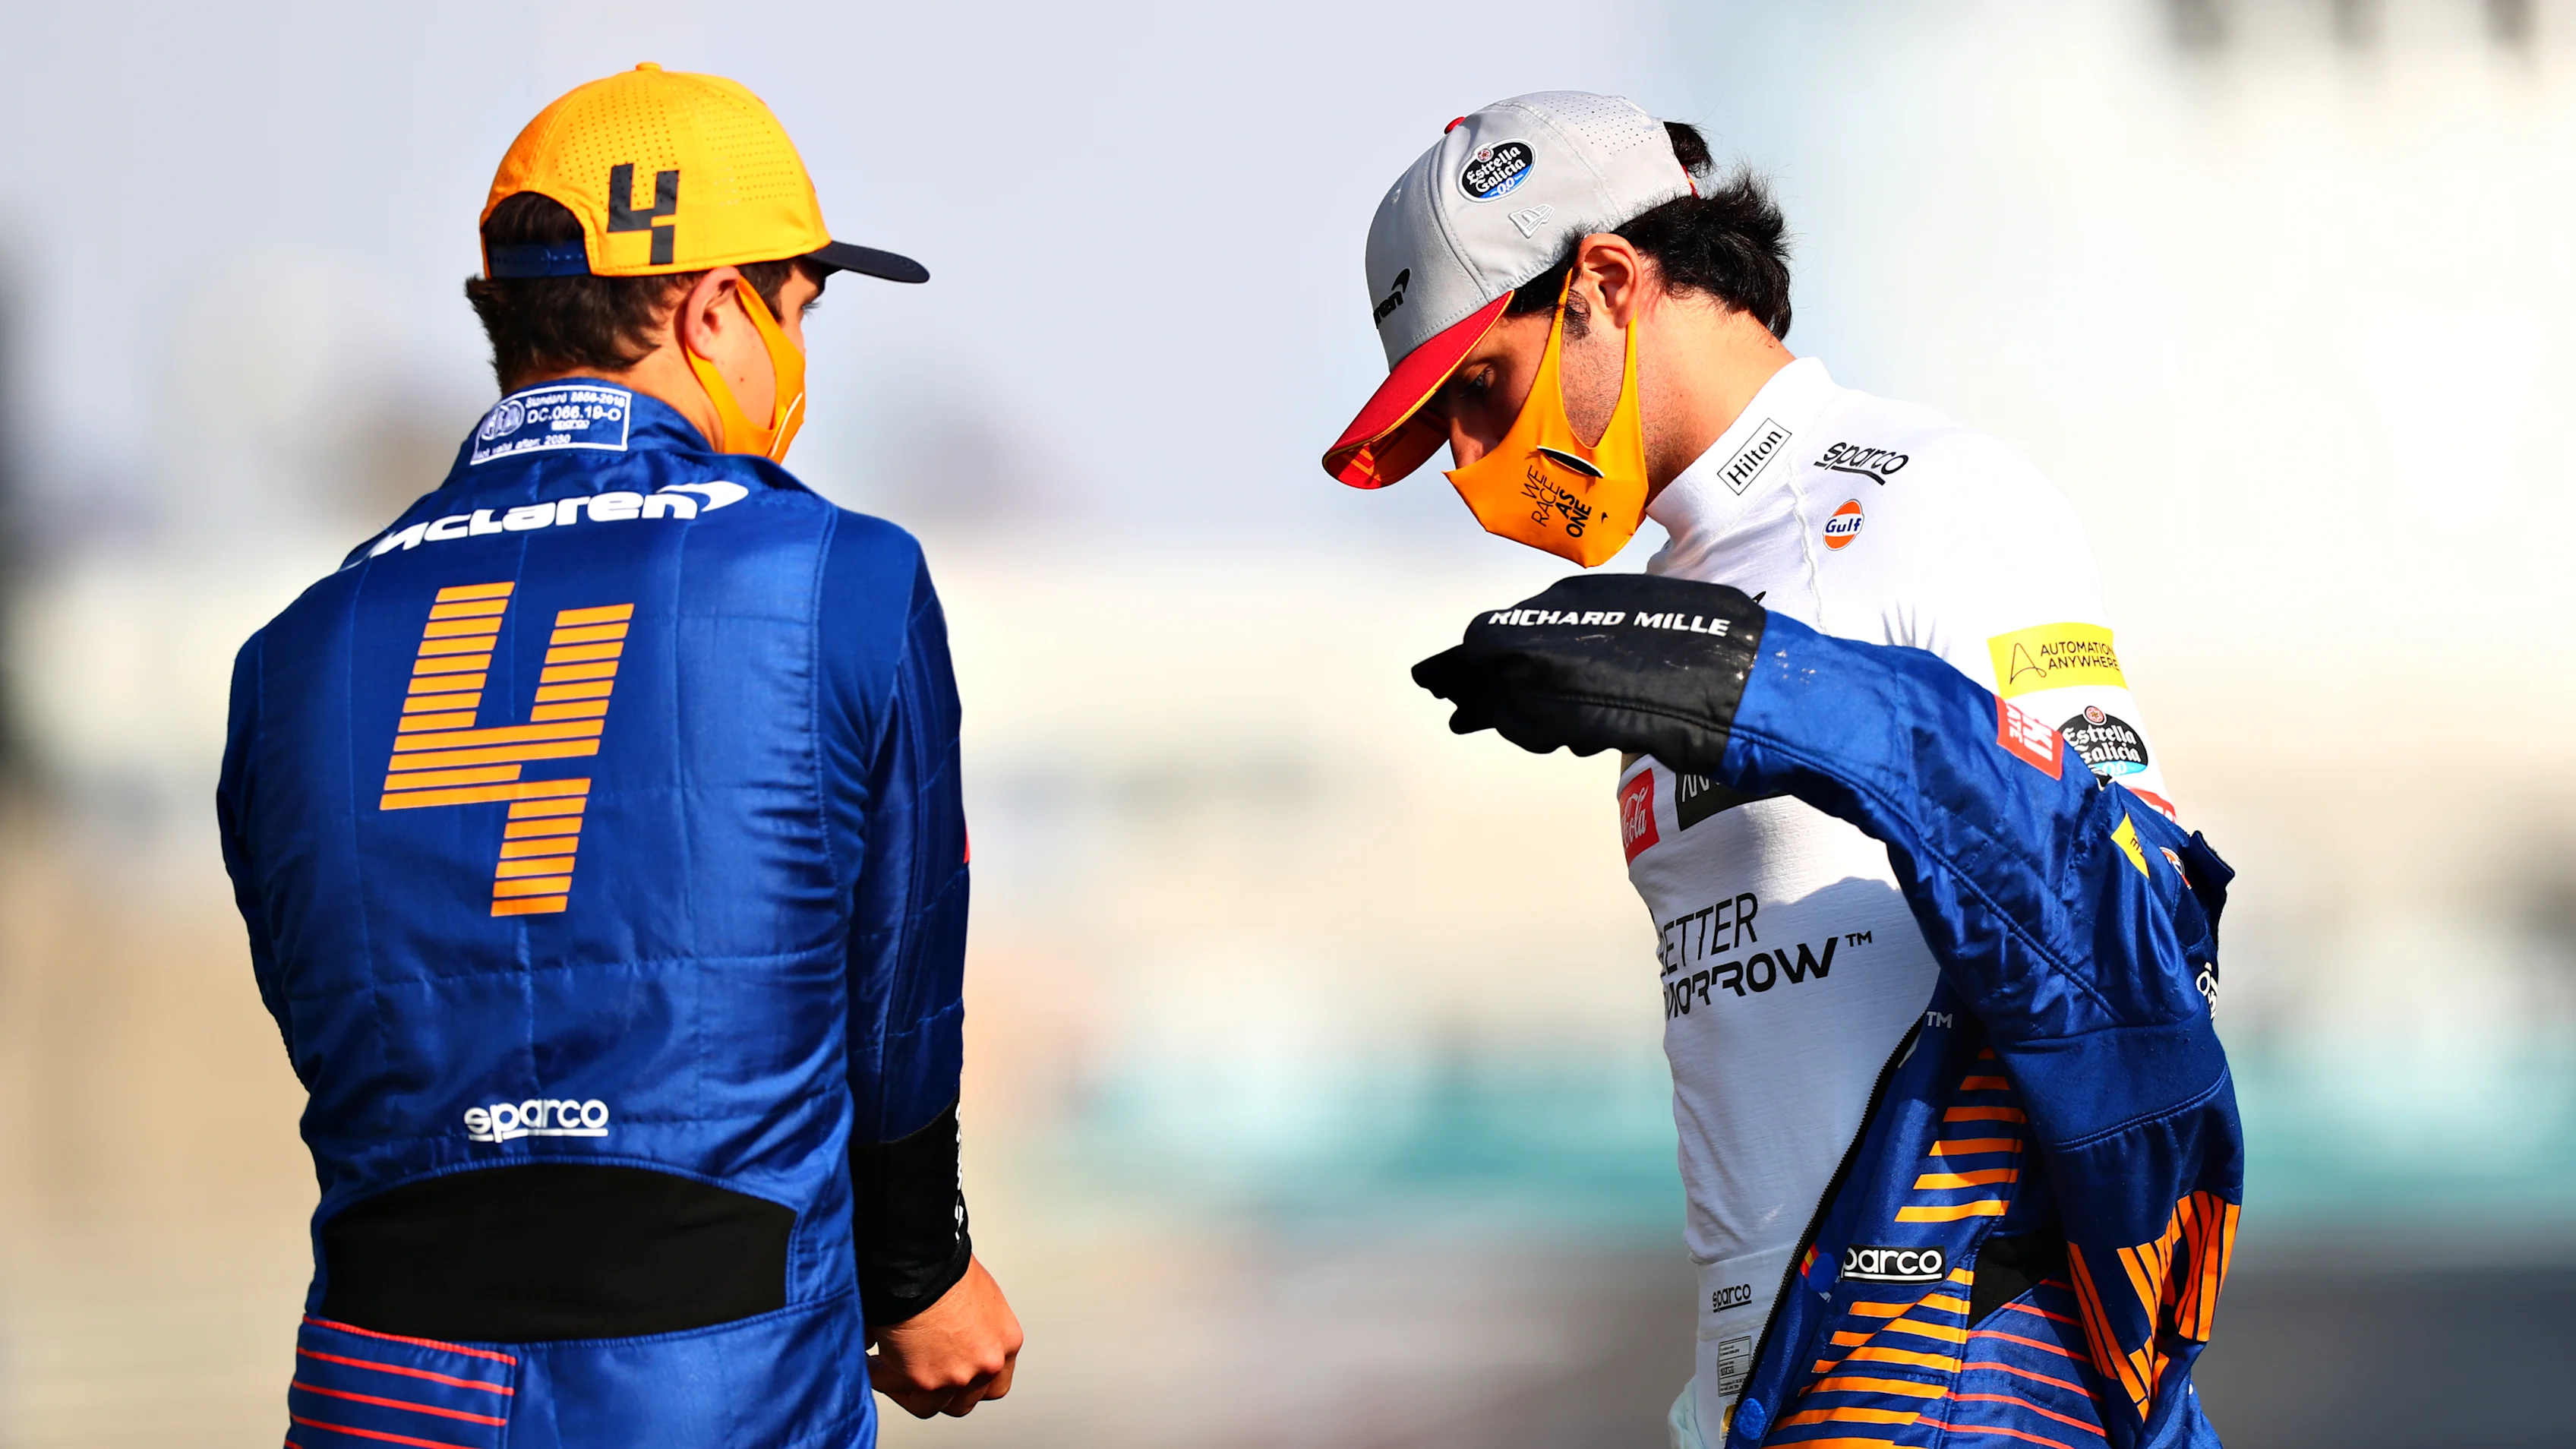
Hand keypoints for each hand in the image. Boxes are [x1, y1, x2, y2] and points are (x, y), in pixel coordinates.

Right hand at [866, 1255, 1022, 1417]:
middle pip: (964, 1402)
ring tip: (889, 1368)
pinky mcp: (920, 1380)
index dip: (970, 1382)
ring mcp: (954, 1377)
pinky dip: (878, 1376)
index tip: (951, 1373)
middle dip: (939, 1392)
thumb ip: (971, 1328)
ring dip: (907, 1389)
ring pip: (928, 1405)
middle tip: (919, 1374)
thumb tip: (944, 1340)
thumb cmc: (944, 1265)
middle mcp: (986, 1364)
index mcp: (1004, 1342)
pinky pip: (891, 1387)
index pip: (994, 1383)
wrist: (920, 1261)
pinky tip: (870, 1361)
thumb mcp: (977, 1297)